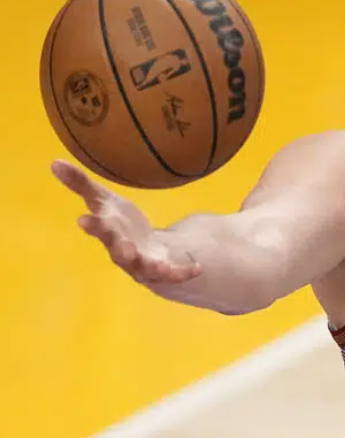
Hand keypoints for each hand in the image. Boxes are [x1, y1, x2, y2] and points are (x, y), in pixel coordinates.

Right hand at [52, 159, 201, 284]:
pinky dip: (184, 272)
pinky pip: (174, 275)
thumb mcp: (104, 201)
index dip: (92, 226)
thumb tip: (54, 161)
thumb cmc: (120, 224)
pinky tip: (198, 267)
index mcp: (109, 233)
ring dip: (153, 268)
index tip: (83, 220)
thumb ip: (81, 184)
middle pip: (119, 253)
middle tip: (123, 248)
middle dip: (120, 251)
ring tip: (161, 267)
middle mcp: (123, 252)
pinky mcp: (163, 271)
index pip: (98, 229)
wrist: (143, 250)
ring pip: (146, 269)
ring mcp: (143, 264)